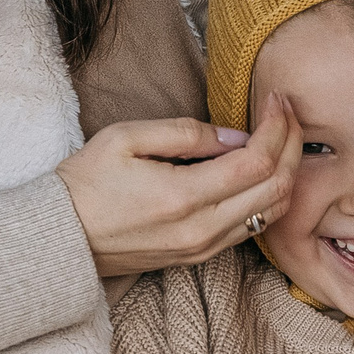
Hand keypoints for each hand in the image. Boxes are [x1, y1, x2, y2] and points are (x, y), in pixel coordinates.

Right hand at [56, 92, 300, 276]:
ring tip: (282, 137)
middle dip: (293, 144)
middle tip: (288, 112)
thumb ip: (185, 133)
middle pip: (276, 187)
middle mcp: (202, 228)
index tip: (276, 99)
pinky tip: (264, 170)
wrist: (61, 238)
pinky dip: (270, 195)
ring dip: (288, 171)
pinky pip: (253, 227)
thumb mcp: (126, 139)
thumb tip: (236, 135)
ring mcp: (204, 247)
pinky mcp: (200, 255)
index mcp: (184, 196)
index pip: (258, 160)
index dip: (277, 126)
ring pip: (272, 211)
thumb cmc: (85, 183)